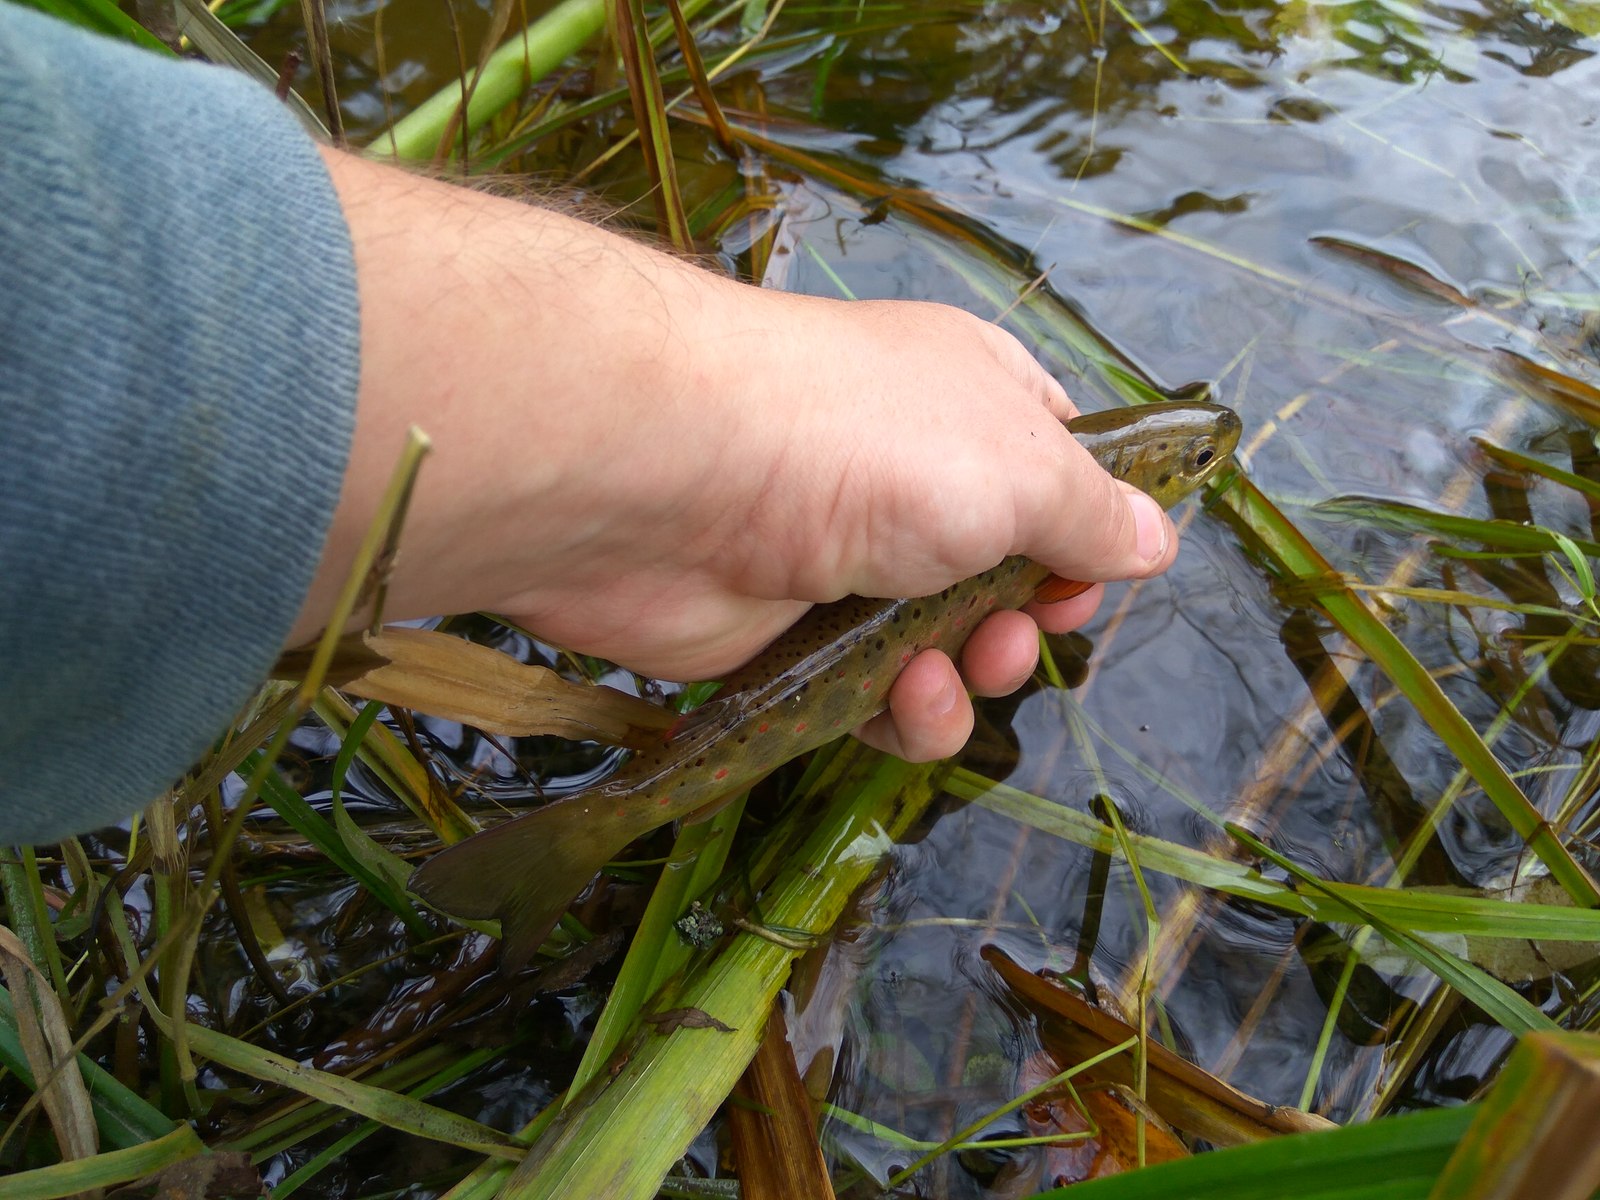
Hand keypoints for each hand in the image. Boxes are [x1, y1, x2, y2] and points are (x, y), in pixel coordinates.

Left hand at [294, 150, 1177, 759]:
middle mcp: (912, 476)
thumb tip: (1155, 539)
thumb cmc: (867, 445)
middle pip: (1007, 572)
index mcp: (974, 402)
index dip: (1088, 529)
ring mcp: (846, 556)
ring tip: (952, 668)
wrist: (670, 476)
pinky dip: (900, 711)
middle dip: (1029, 616)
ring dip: (969, 675)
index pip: (1058, 468)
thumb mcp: (1021, 466)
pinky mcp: (788, 635)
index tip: (1095, 572)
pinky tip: (899, 704)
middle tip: (1020, 626)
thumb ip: (1092, 514)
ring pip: (945, 646)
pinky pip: (872, 694)